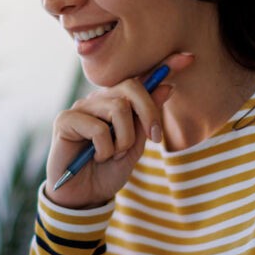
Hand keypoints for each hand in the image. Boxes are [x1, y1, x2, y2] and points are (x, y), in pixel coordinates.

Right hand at [45, 53, 194, 207]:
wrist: (84, 196)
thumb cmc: (107, 171)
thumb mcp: (135, 146)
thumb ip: (147, 119)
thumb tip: (167, 86)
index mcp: (117, 103)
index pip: (141, 79)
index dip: (163, 66)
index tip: (189, 57)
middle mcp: (99, 100)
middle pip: (131, 87)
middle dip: (149, 113)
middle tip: (154, 139)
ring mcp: (81, 107)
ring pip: (118, 108)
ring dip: (124, 139)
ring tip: (115, 155)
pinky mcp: (65, 120)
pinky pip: (98, 128)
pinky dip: (105, 149)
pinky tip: (96, 157)